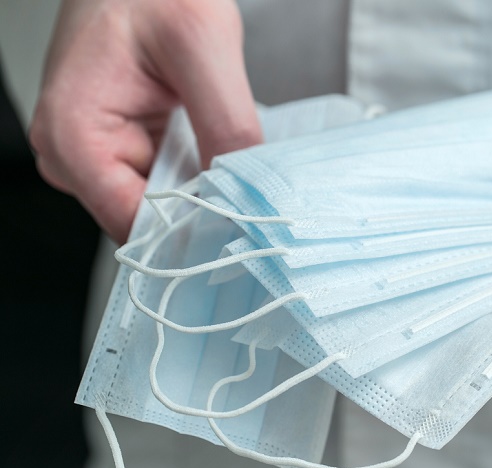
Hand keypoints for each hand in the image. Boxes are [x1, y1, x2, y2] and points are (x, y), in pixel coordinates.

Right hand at [30, 0, 261, 243]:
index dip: (193, 232)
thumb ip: (226, 125)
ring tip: (233, 157)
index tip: (241, 228)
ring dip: (204, 191)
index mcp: (74, 136)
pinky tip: (218, 152)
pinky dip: (199, 174)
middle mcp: (73, 156)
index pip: (135, 223)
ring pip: (163, 205)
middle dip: (204, 211)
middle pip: (149, 221)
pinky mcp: (121, 147)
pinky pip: (167, 182)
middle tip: (252, 192)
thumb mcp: (202, 45)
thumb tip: (245, 193)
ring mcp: (95, 154)